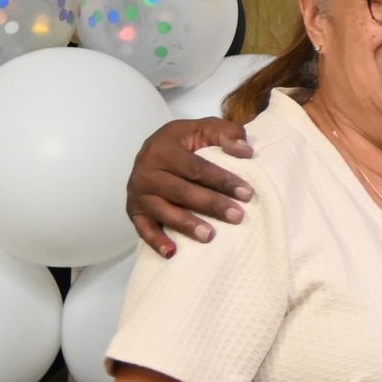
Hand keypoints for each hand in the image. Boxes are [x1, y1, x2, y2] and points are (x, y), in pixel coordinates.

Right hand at [126, 118, 254, 256]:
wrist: (155, 148)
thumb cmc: (186, 141)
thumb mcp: (205, 128)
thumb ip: (227, 133)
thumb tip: (245, 151)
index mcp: (163, 148)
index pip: (196, 168)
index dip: (222, 180)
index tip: (247, 193)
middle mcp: (146, 170)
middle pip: (182, 191)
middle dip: (211, 204)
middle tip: (237, 216)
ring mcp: (138, 193)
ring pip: (164, 211)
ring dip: (187, 225)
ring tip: (209, 235)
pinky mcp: (133, 210)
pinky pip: (144, 229)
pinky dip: (156, 241)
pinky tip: (173, 253)